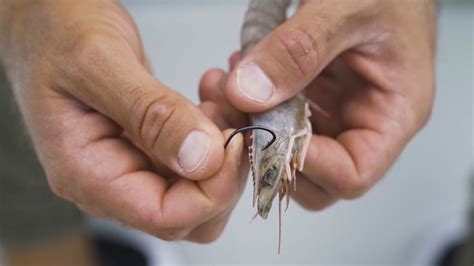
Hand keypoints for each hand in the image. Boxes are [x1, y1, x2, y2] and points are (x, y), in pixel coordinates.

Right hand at [0, 0, 245, 241]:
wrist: (46, 18)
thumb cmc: (56, 32)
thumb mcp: (100, 64)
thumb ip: (151, 114)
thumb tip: (202, 159)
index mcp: (87, 173)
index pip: (163, 216)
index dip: (211, 190)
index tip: (234, 142)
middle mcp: (111, 179)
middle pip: (187, 213)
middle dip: (223, 173)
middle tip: (231, 120)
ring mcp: (131, 163)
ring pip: (197, 185)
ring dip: (222, 148)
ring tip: (218, 97)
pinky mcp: (148, 144)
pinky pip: (195, 156)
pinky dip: (214, 130)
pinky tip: (211, 96)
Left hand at [200, 0, 436, 209]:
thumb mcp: (347, 9)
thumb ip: (300, 49)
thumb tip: (248, 94)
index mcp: (393, 113)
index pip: (352, 175)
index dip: (305, 165)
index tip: (264, 134)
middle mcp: (364, 121)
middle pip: (315, 175)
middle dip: (267, 151)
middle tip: (234, 111)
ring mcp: (336, 111)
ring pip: (288, 148)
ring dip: (251, 124)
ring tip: (227, 85)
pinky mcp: (315, 96)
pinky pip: (279, 116)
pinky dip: (251, 102)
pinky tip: (237, 73)